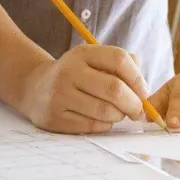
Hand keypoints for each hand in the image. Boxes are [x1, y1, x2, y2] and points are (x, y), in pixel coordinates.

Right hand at [19, 44, 148, 133]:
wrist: (35, 87)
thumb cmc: (77, 74)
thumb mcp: (94, 59)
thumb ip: (122, 64)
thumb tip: (143, 88)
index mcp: (83, 53)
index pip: (119, 59)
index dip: (137, 78)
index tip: (144, 92)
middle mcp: (69, 71)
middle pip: (114, 89)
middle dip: (133, 103)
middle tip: (138, 111)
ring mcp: (60, 94)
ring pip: (104, 110)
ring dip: (119, 116)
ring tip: (119, 114)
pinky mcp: (54, 117)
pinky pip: (91, 126)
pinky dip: (104, 125)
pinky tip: (103, 120)